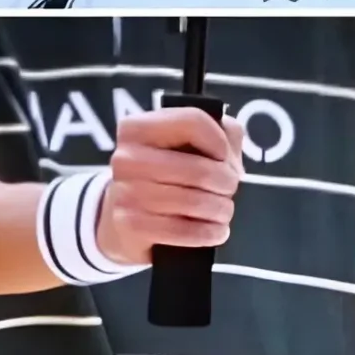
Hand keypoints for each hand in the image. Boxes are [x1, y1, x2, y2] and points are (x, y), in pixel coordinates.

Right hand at [95, 105, 245, 267]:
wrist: (129, 223)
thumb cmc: (168, 175)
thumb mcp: (191, 145)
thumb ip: (220, 130)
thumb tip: (229, 140)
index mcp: (137, 128)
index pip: (192, 122)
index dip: (220, 142)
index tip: (225, 157)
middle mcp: (125, 158)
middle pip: (199, 169)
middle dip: (226, 182)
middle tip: (229, 189)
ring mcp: (125, 193)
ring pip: (193, 202)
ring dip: (221, 209)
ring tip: (224, 210)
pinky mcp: (130, 226)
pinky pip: (182, 230)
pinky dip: (208, 233)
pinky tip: (217, 231)